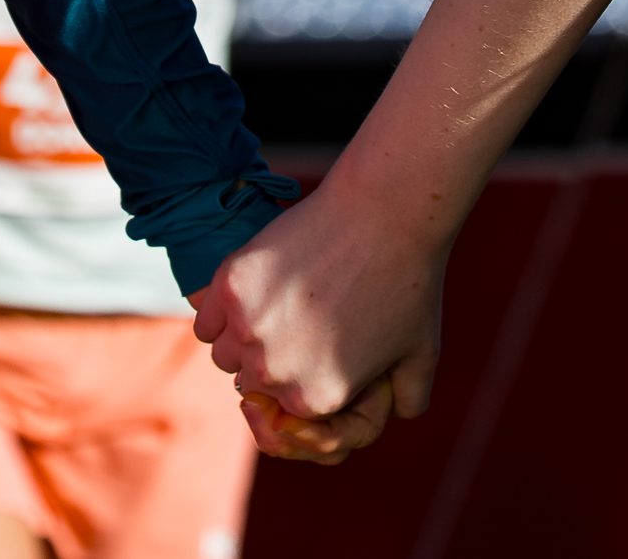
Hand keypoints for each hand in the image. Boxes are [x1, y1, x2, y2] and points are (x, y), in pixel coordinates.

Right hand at [193, 185, 446, 462]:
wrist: (386, 212)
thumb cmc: (408, 281)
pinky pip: (204, 320)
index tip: (310, 345)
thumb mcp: (422, 354)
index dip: (296, 375)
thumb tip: (396, 414)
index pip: (282, 407)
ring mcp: (249, 328)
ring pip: (223, 351)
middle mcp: (277, 372)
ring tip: (275, 303)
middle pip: (249, 381)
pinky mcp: (231, 284)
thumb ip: (411, 398)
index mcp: (316, 399)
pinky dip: (219, 310)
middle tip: (296, 319)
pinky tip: (250, 290)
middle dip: (267, 356)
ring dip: (239, 335)